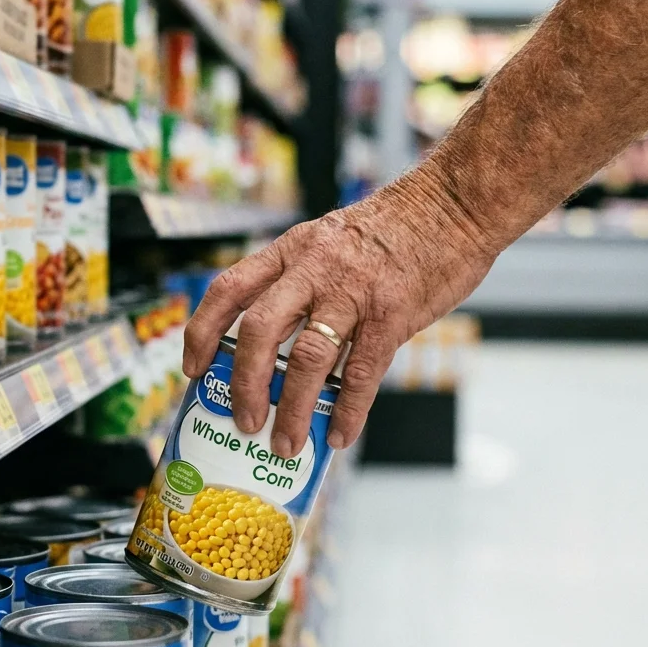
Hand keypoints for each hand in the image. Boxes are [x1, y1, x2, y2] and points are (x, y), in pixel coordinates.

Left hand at [182, 166, 498, 457]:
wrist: (454, 203)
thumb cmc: (394, 228)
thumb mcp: (330, 239)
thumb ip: (301, 282)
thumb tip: (276, 347)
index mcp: (292, 249)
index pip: (228, 289)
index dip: (203, 332)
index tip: (193, 368)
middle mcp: (314, 268)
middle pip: (260, 332)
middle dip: (245, 385)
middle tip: (244, 421)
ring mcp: (353, 292)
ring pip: (308, 359)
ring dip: (293, 409)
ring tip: (286, 443)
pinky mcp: (393, 315)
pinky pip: (362, 373)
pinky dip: (348, 411)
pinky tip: (339, 435)